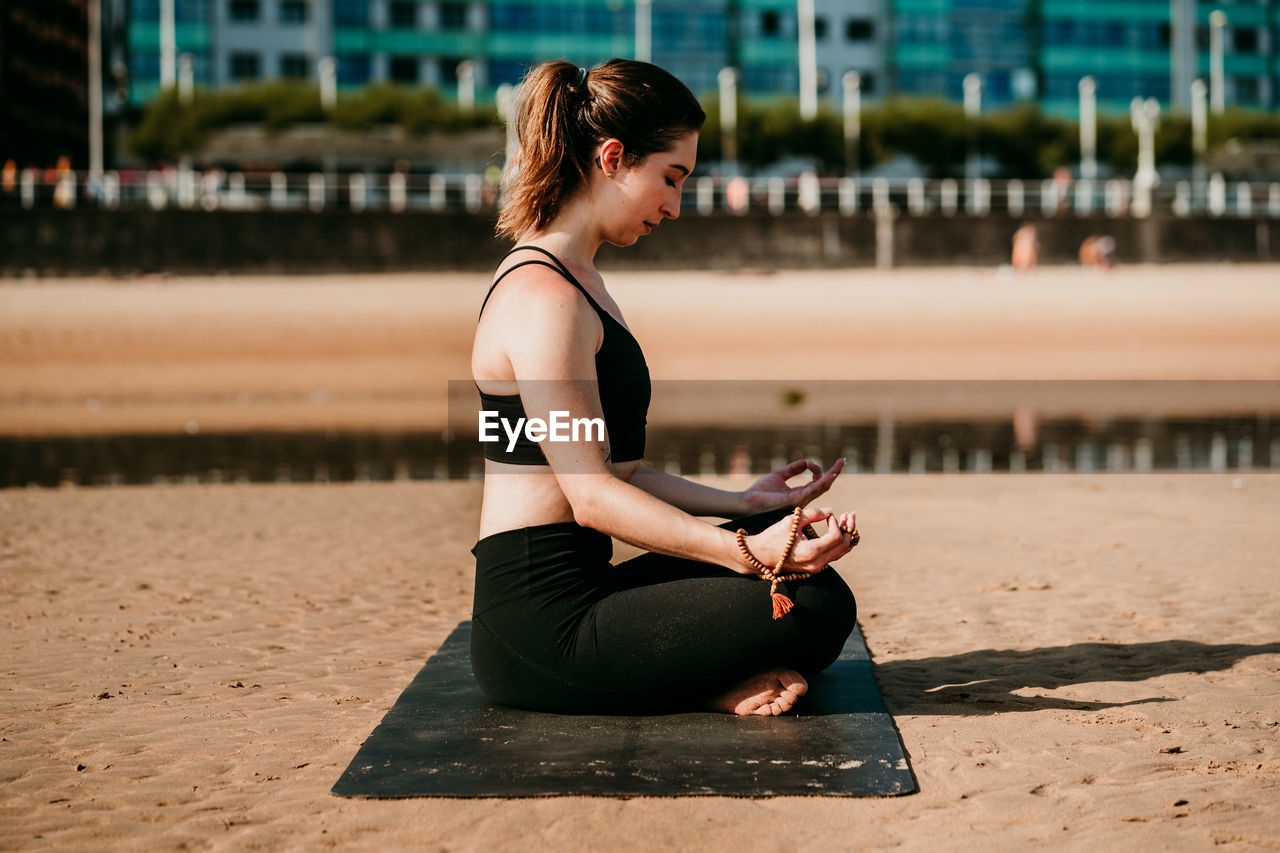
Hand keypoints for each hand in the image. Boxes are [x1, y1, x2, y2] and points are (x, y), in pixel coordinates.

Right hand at [737, 506, 856, 575]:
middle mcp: (817, 563)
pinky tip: (839, 531)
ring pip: (841, 552)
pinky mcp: (815, 566)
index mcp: (811, 552)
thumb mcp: (791, 521)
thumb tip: (830, 511)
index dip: (835, 522)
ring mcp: (816, 567)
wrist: (760, 555)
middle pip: (843, 545)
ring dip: (846, 535)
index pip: (835, 536)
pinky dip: (839, 542)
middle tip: (849, 514)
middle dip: (848, 528)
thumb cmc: (773, 537)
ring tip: (846, 520)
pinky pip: (834, 555)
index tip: (828, 514)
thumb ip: (812, 514)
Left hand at [741, 458, 845, 513]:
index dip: (824, 472)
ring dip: (832, 475)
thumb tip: (807, 461)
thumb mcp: (779, 475)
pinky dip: (821, 481)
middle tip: (843, 461)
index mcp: (800, 493)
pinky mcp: (795, 500)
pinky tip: (828, 474)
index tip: (814, 462)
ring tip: (840, 464)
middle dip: (834, 473)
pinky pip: (812, 490)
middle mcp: (803, 498)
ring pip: (821, 487)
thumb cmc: (760, 491)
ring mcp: (800, 501)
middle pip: (824, 485)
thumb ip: (794, 468)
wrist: (747, 501)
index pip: (817, 483)